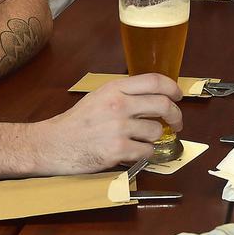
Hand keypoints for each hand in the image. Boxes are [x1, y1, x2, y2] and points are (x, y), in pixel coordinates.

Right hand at [36, 74, 183, 173]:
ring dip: (154, 138)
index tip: (178, 96)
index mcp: (115, 88)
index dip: (173, 88)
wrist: (54, 144)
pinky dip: (144, 153)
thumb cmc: (77, 122)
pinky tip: (132, 151)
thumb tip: (155, 96)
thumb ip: (125, 94)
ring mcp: (119, 128)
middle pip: (163, 105)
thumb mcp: (99, 97)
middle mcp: (118, 105)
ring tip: (140, 139)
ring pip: (156, 131)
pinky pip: (147, 151)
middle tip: (177, 123)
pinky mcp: (118, 149)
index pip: (155, 81)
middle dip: (176, 115)